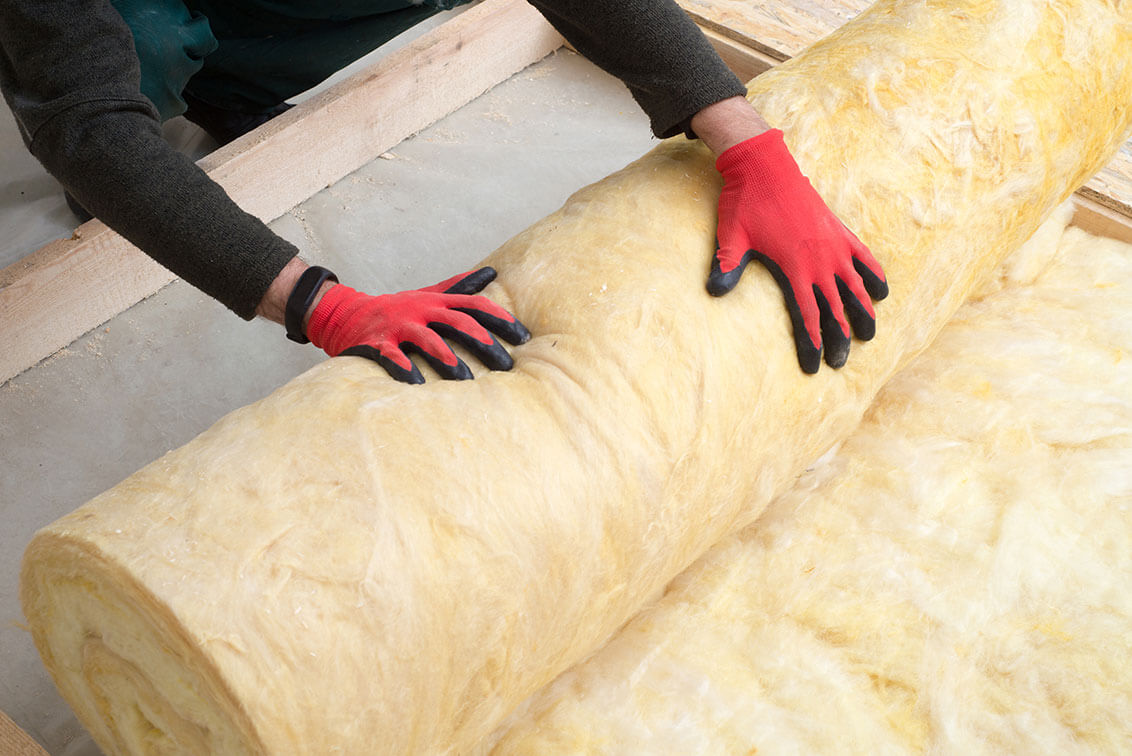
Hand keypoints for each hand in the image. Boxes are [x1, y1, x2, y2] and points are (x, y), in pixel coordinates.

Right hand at [306, 267, 529, 383]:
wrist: (347, 314)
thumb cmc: (399, 309)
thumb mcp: (430, 295)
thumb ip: (460, 287)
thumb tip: (491, 272)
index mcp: (437, 301)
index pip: (475, 305)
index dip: (501, 319)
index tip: (524, 337)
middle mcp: (421, 310)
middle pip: (458, 322)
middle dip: (483, 342)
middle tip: (506, 365)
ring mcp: (399, 326)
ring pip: (428, 340)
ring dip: (448, 359)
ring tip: (466, 380)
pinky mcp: (377, 343)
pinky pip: (392, 357)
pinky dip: (404, 371)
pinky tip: (417, 385)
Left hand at [707, 129, 887, 372]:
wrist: (764, 164)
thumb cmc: (744, 202)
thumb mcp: (730, 238)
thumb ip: (726, 267)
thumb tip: (716, 292)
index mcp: (794, 267)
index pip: (807, 315)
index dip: (812, 343)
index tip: (814, 367)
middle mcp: (819, 259)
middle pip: (835, 308)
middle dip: (839, 338)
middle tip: (841, 363)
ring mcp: (832, 244)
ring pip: (855, 287)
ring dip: (862, 313)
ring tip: (869, 336)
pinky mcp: (838, 230)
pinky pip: (863, 257)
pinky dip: (873, 275)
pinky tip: (881, 292)